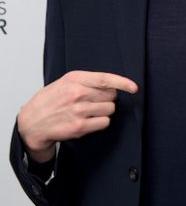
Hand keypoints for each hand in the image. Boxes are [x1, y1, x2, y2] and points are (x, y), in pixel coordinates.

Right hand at [17, 70, 137, 162]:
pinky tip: (89, 121)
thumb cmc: (51, 100)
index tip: (134, 87)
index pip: (105, 79)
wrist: (32, 121)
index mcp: (75, 78)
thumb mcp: (66, 82)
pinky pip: (104, 123)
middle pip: (111, 95)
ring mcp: (79, 110)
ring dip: (104, 111)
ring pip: (110, 109)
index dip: (123, 82)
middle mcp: (77, 93)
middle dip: (107, 98)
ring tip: (89, 111)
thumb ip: (88, 81)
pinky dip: (100, 122)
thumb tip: (113, 85)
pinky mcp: (80, 126)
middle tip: (94, 101)